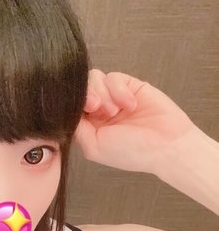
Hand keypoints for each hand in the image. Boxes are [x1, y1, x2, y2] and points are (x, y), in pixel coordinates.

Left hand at [72, 69, 197, 173]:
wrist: (165, 145)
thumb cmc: (131, 152)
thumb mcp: (94, 147)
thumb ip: (77, 129)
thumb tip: (66, 112)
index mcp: (89, 128)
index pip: (70, 108)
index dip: (72, 105)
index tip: (83, 112)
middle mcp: (99, 112)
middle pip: (80, 90)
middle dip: (86, 96)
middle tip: (96, 107)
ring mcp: (114, 98)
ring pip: (94, 79)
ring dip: (102, 93)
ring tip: (115, 110)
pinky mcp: (129, 86)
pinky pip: (113, 77)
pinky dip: (119, 90)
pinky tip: (129, 104)